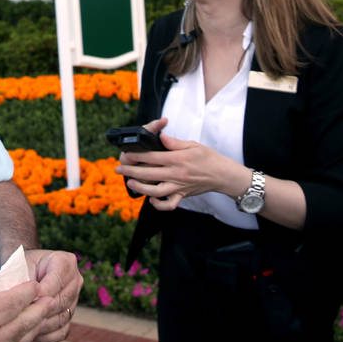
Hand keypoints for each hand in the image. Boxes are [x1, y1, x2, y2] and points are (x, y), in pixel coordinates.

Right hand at [0, 281, 49, 341]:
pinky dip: (20, 339)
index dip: (28, 292)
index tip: (35, 285)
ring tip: (42, 313)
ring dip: (33, 325)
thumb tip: (5, 294)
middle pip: (24, 322)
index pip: (15, 302)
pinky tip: (25, 331)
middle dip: (39, 309)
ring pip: (21, 339)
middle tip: (49, 298)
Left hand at [23, 249, 83, 341]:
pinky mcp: (69, 315)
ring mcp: (75, 299)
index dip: (41, 292)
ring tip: (24, 324)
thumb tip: (29, 301)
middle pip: (62, 300)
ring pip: (62, 317)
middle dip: (41, 309)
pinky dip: (46, 335)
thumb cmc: (21, 267)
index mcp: (66, 262)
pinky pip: (61, 331)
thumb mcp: (22, 266)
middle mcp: (75, 280)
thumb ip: (26, 281)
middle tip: (22, 314)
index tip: (26, 299)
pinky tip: (31, 333)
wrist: (23, 272)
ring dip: (43, 323)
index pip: (57, 280)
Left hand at [116, 118, 248, 209]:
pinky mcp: (182, 196)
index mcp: (177, 159)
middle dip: (130, 172)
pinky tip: (151, 199)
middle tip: (119, 169)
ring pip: (155, 191)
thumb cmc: (209, 158)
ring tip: (130, 183)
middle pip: (149, 174)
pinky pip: (169, 204)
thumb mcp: (192, 145)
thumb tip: (161, 137)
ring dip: (140, 188)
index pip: (152, 157)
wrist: (223, 175)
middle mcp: (176, 174)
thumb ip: (174, 142)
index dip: (136, 156)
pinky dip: (158, 204)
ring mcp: (179, 187)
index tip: (125, 154)